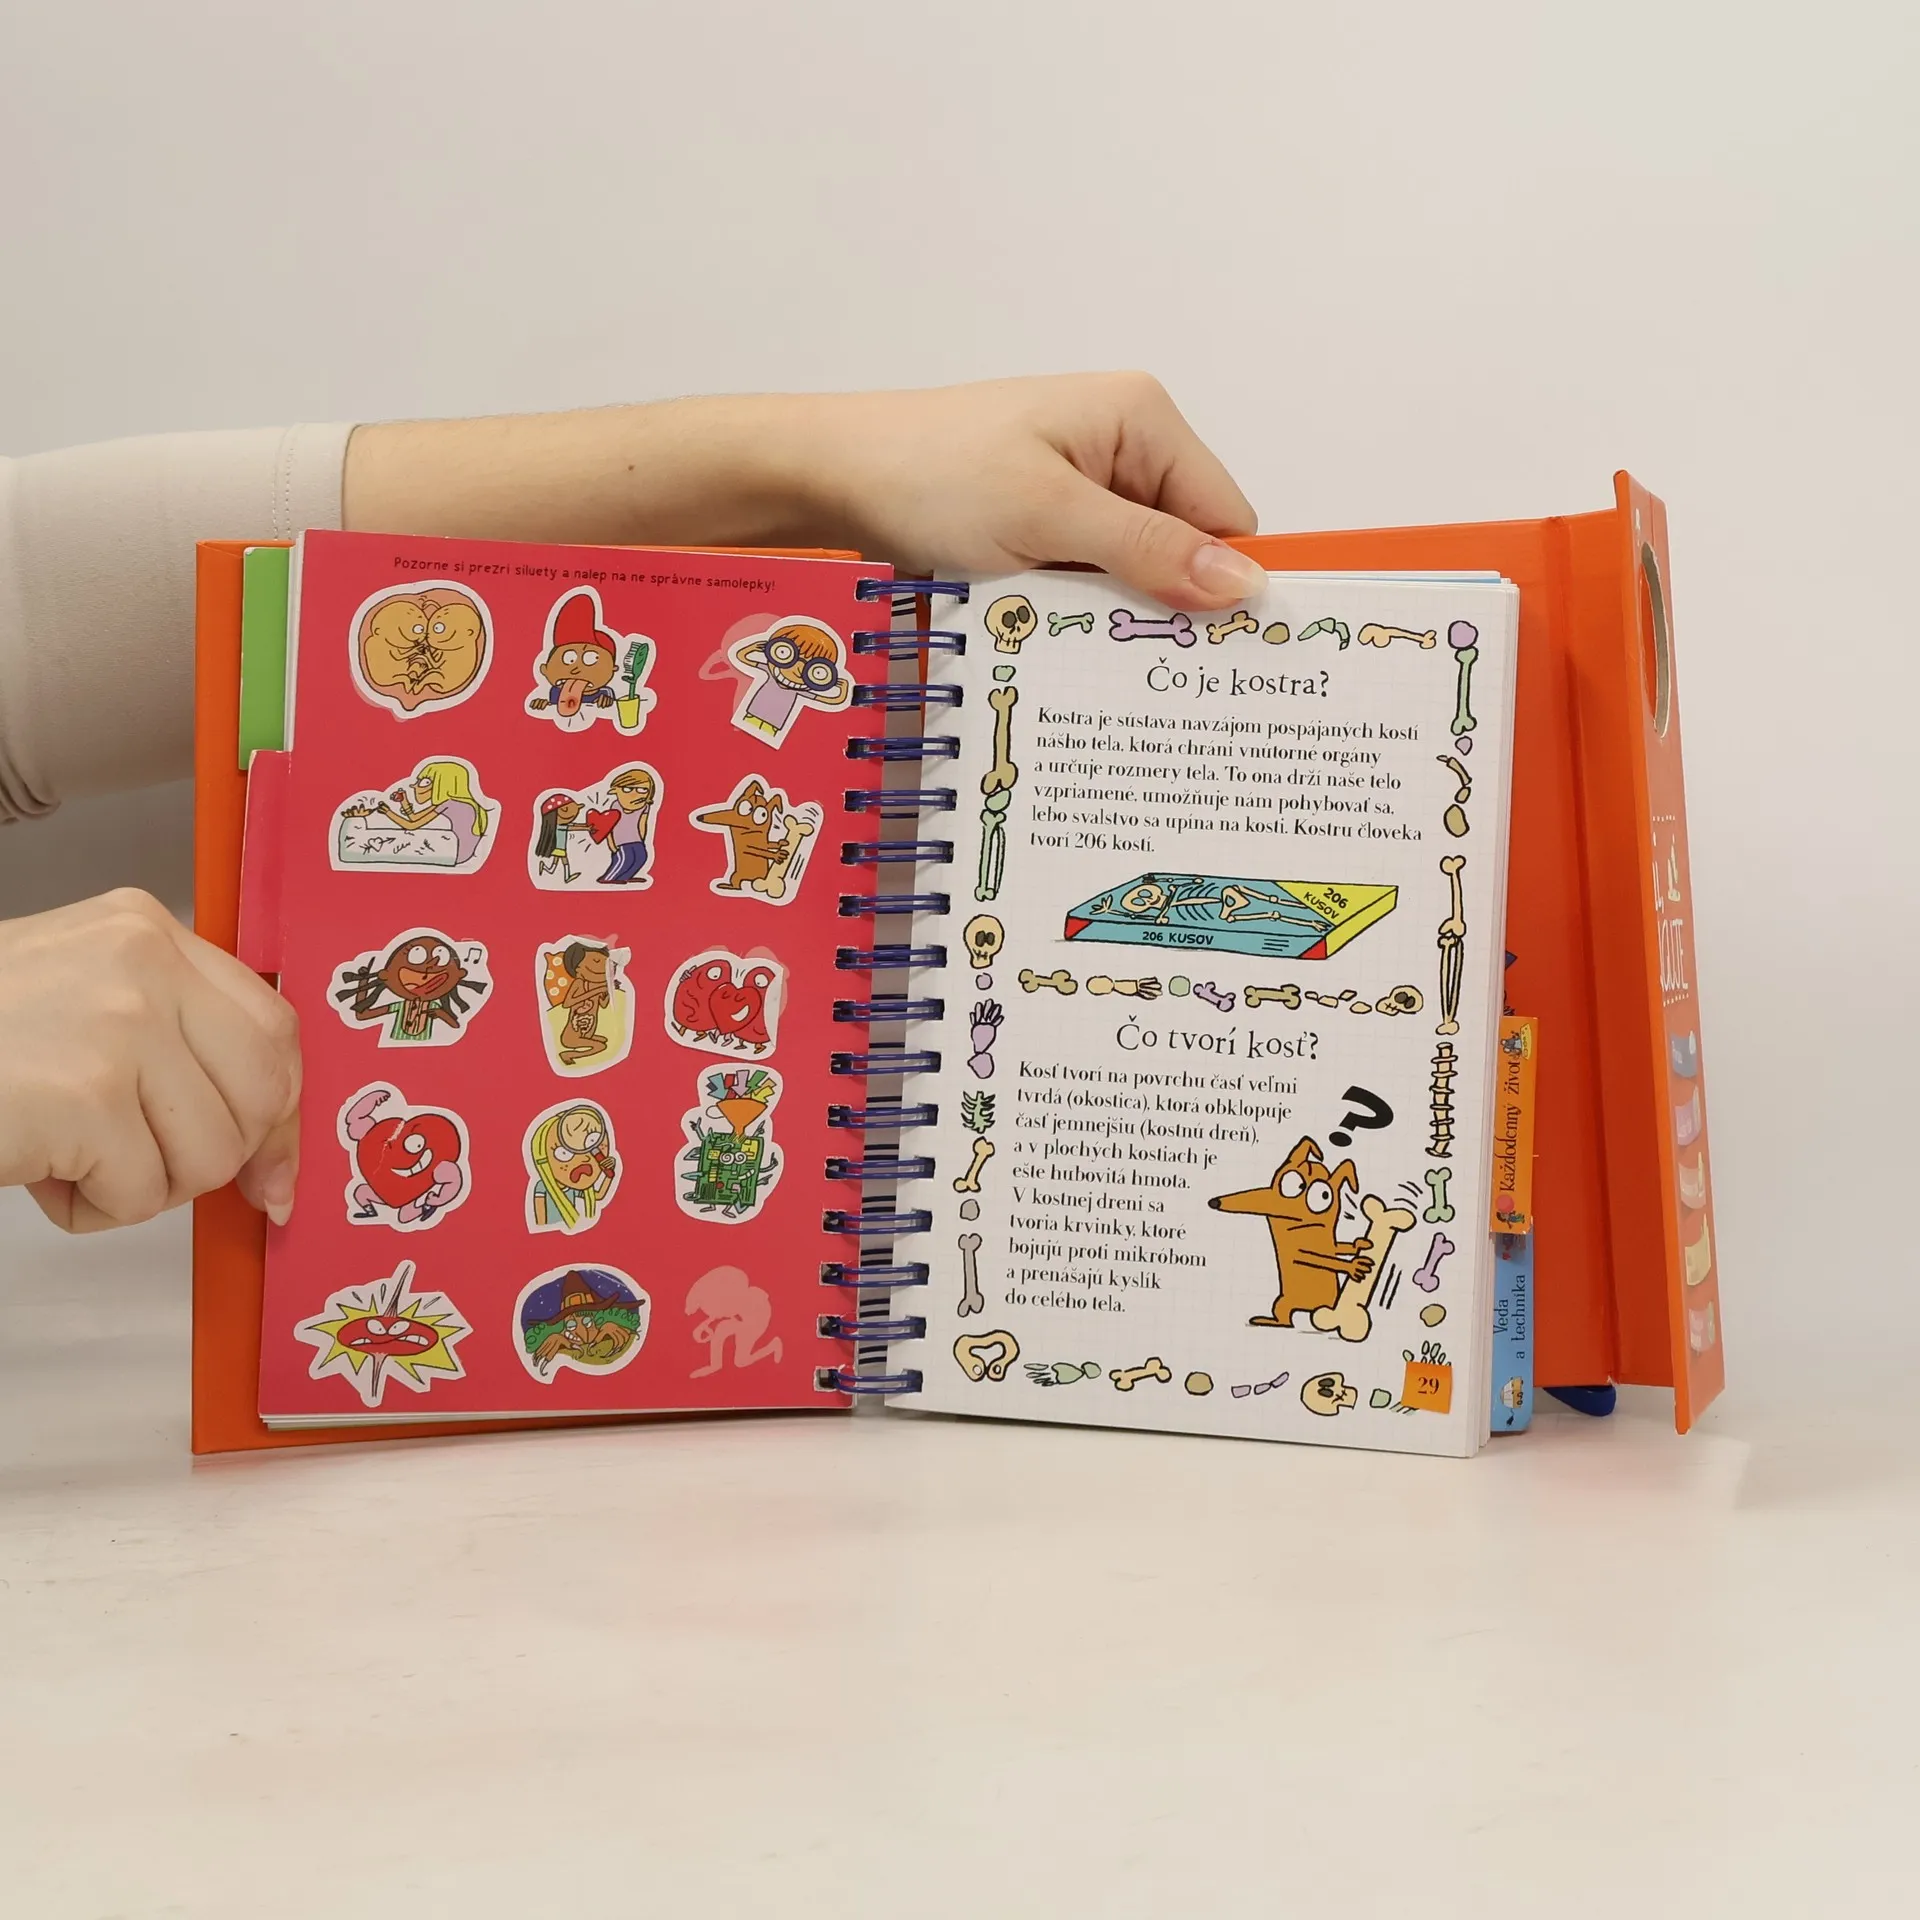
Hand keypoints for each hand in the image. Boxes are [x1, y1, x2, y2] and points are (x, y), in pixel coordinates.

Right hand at [0, 890, 300, 1232]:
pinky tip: (36, 1172)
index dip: (283, 1109)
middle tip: (147, 1166)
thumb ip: (174, 1044)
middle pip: (261, 1094)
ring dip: (144, 1186)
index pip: (274, 1025)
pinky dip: (91, 1211)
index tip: (274, 1166)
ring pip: (208, 1155)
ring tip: (70, 1157)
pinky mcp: (84, 1096)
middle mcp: (142, 963)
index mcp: (145, 931)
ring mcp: (117, 1025)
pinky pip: (142, 1195)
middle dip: (218, 1157)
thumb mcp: (82, 1004)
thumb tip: (269, 1152)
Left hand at [346, 372, 1263, 610]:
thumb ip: (1148, 552)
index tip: (1227, 663)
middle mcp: (1120, 446)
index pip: (1226, 518)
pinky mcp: (1040, 523)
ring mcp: (1078, 486)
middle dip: (1167, 611)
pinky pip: (1085, 580)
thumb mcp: (1047, 519)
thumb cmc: (925, 476)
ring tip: (1085, 662)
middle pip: (1185, 550)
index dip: (1227, 588)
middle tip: (1150, 681)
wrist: (823, 477)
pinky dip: (1074, 615)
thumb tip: (1244, 585)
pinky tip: (1053, 646)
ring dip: (1112, 620)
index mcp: (1140, 419)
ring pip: (1133, 575)